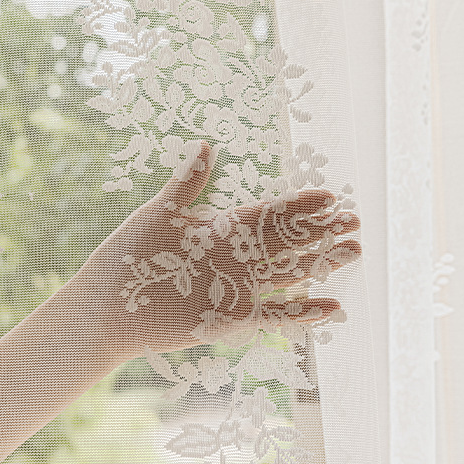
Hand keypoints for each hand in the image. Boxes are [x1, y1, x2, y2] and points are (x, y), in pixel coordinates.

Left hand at [72, 142, 360, 356]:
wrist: (107, 306)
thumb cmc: (127, 256)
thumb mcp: (157, 214)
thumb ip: (186, 184)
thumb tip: (205, 145)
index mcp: (219, 229)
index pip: (268, 213)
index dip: (299, 204)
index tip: (331, 194)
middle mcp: (233, 258)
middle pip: (286, 242)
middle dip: (320, 231)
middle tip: (356, 221)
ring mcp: (235, 288)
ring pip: (287, 273)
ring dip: (320, 264)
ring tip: (354, 251)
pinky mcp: (230, 318)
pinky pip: (274, 315)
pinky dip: (302, 312)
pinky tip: (332, 306)